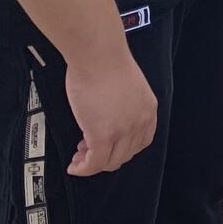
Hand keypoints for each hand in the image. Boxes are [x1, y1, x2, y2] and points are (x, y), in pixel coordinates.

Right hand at [64, 47, 157, 175]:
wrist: (98, 54)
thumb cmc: (106, 62)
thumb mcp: (126, 88)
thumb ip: (123, 106)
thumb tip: (107, 118)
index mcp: (148, 110)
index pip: (141, 142)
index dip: (122, 148)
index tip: (107, 146)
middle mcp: (140, 122)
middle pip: (126, 154)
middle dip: (106, 157)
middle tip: (87, 152)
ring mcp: (124, 130)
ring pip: (110, 162)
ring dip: (93, 164)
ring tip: (79, 158)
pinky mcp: (103, 135)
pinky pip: (94, 163)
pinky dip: (84, 169)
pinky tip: (75, 166)